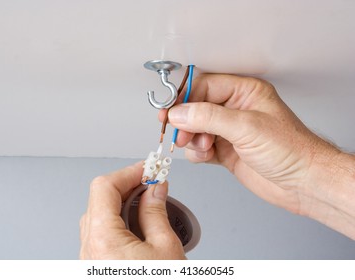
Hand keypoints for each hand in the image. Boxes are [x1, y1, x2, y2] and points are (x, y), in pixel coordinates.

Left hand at [80, 161, 184, 258]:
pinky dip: (119, 219)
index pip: (105, 187)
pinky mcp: (97, 264)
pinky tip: (137, 218)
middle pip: (100, 199)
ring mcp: (91, 257)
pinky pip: (102, 232)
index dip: (128, 172)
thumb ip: (156, 213)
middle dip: (127, 185)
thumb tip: (155, 189)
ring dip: (123, 201)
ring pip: (100, 215)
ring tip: (147, 197)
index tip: (146, 168)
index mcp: (103, 239)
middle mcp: (90, 248)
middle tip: (150, 178)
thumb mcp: (165, 248)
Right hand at [161, 74, 354, 238]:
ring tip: (202, 146)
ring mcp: (229, 130)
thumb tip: (180, 112)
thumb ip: (209, 117)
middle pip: (195, 107)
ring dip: (192, 138)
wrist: (302, 183)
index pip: (204, 85)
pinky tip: (206, 156)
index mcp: (245, 92)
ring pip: (195, 128)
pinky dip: (197, 152)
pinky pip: (199, 146)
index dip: (184, 97)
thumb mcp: (247, 127)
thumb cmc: (291, 150)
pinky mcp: (225, 149)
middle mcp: (235, 109)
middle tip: (180, 133)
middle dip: (186, 121)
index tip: (170, 111)